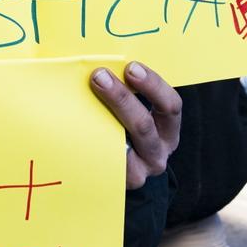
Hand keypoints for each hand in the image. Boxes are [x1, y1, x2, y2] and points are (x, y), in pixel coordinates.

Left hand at [89, 61, 181, 189]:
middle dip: (121, 98)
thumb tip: (105, 63)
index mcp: (169, 130)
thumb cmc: (129, 129)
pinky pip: (103, 162)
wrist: (125, 171)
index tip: (131, 67)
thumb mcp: (141, 112)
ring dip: (102, 120)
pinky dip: (89, 142)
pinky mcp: (117, 183)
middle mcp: (158, 154)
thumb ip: (132, 90)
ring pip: (122, 146)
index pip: (171, 106)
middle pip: (144, 126)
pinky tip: (75, 126)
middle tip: (100, 76)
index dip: (153, 85)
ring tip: (82, 102)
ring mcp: (139, 172)